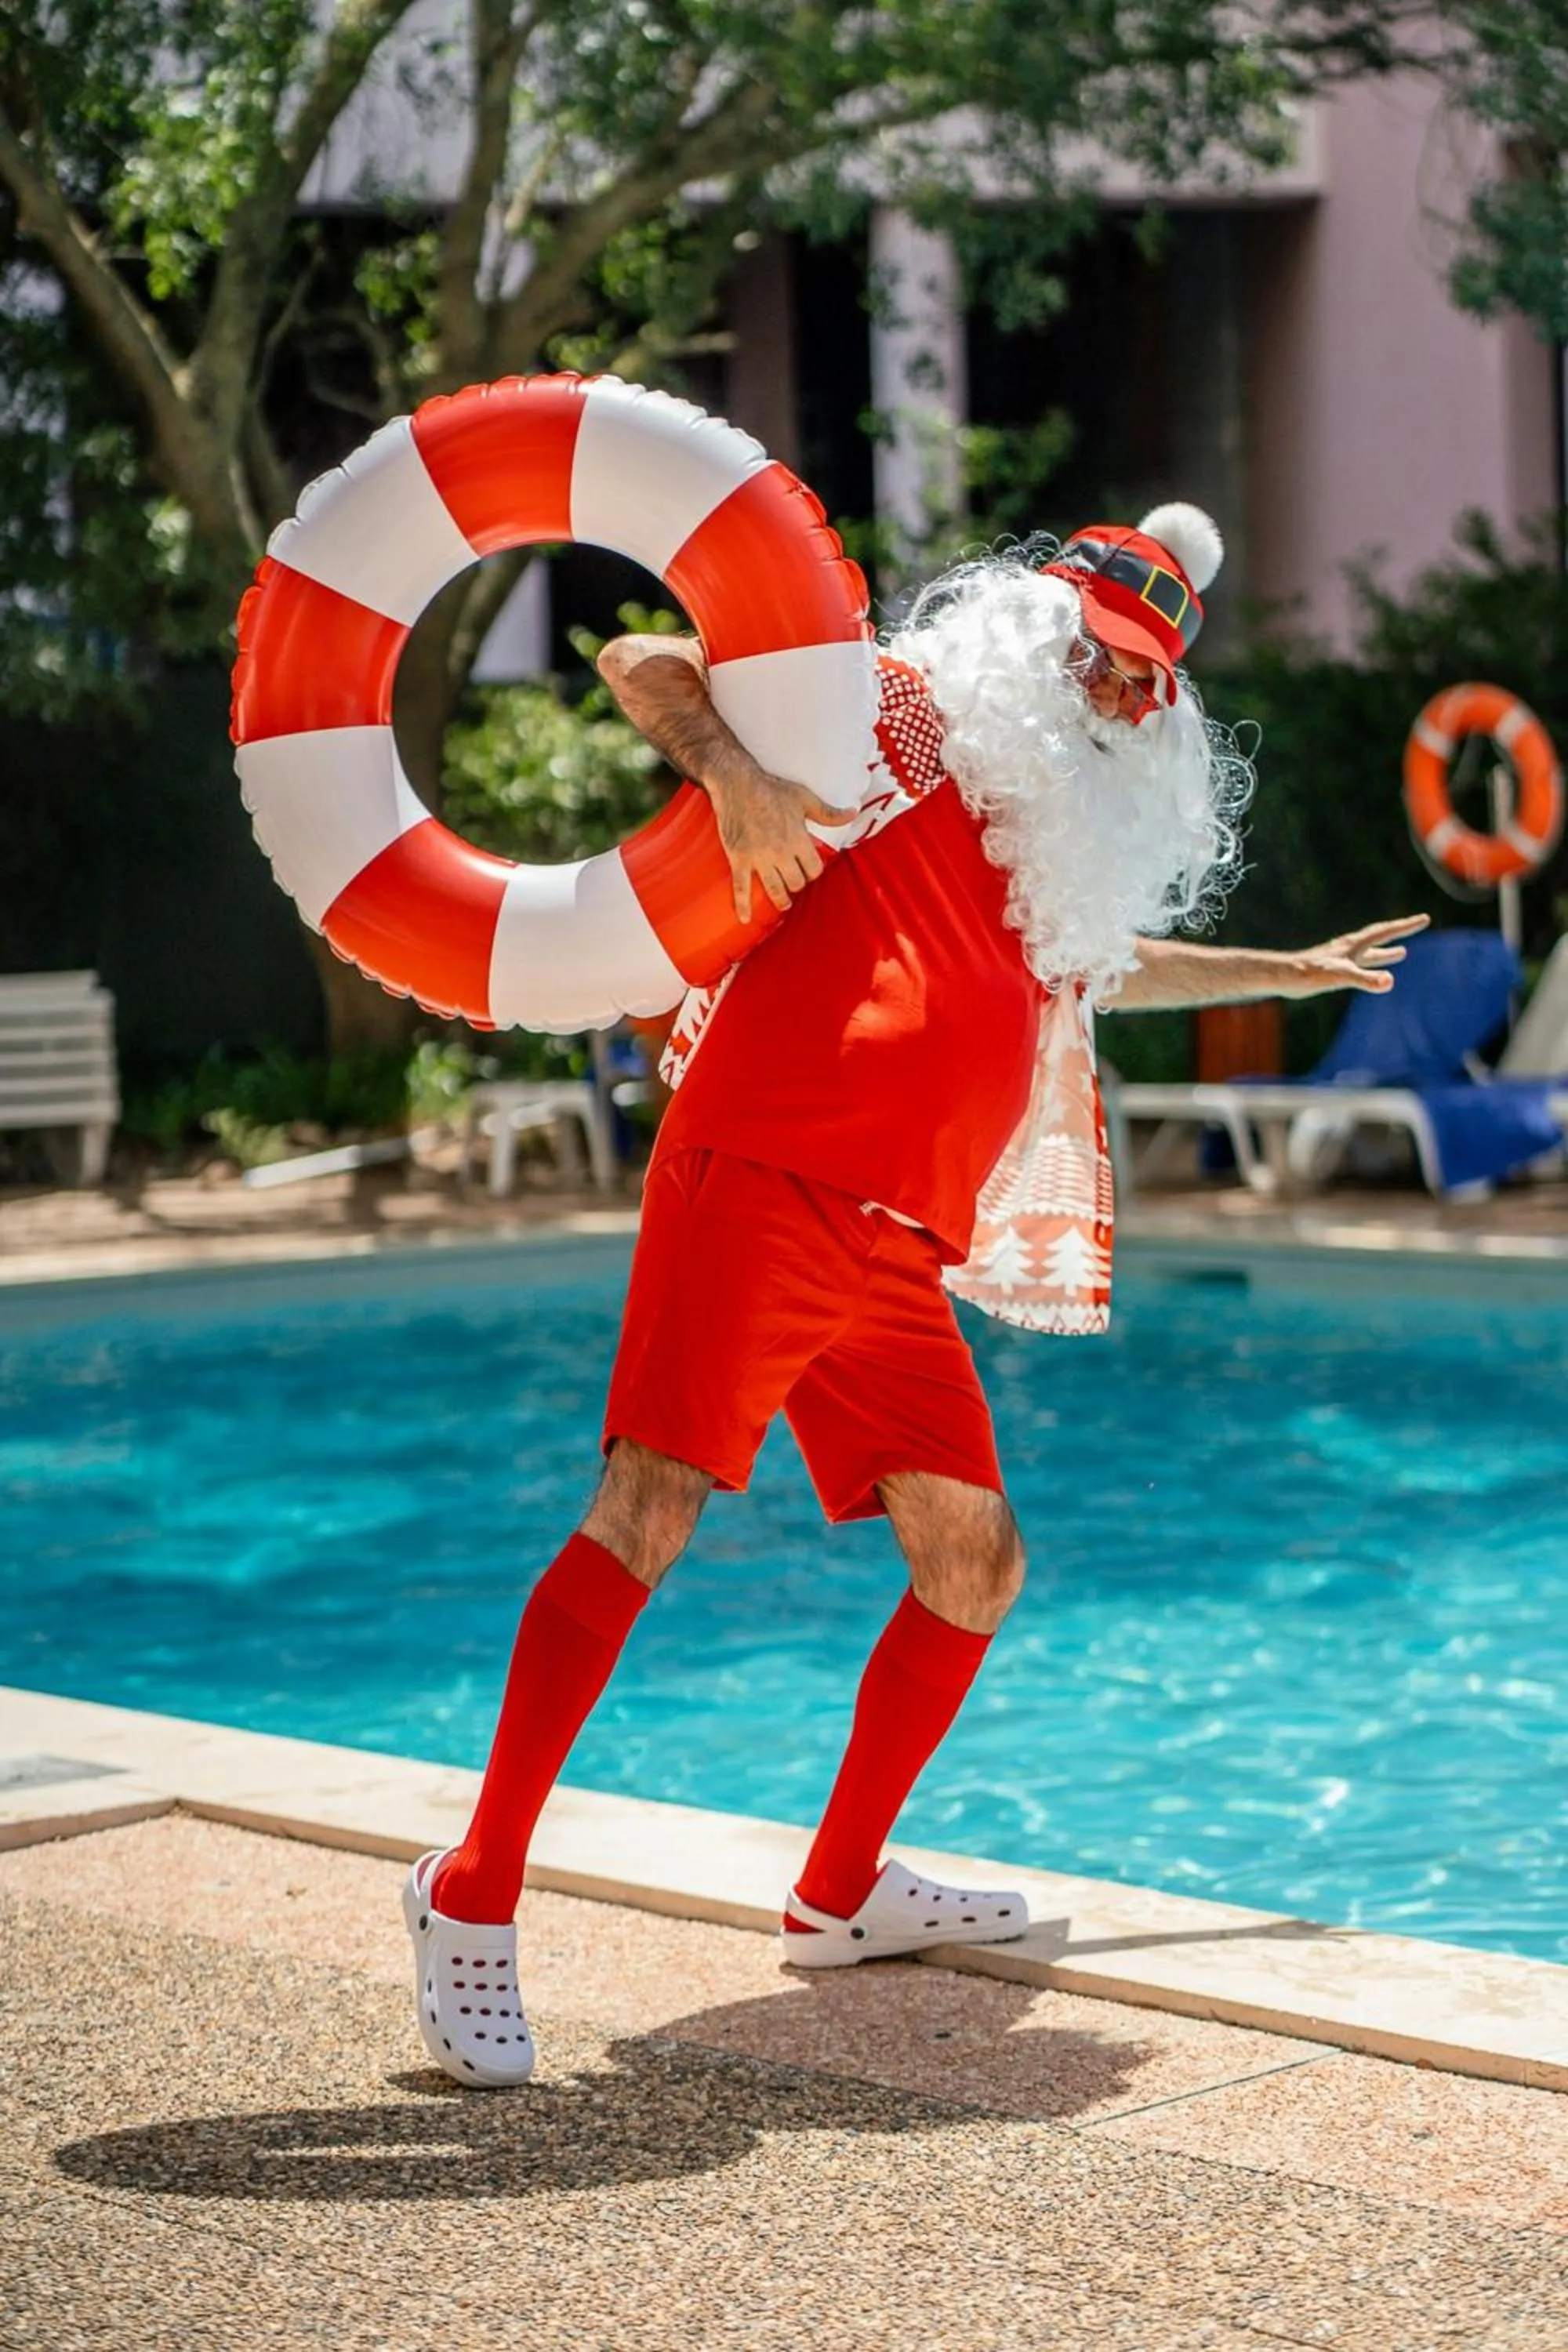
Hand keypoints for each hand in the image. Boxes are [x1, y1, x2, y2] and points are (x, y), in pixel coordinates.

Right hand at [710, 765, 856, 922]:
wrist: (737, 784)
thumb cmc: (772, 789)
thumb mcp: (805, 799)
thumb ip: (829, 813)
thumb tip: (853, 812)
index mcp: (798, 840)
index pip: (814, 869)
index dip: (813, 871)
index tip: (809, 868)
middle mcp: (781, 853)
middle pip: (796, 882)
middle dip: (798, 882)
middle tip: (795, 881)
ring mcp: (759, 858)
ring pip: (775, 890)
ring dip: (781, 899)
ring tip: (783, 903)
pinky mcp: (739, 859)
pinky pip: (741, 888)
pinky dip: (743, 905)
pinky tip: (746, 918)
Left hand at [1286, 912, 1429, 996]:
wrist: (1285, 976)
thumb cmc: (1312, 975)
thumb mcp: (1342, 977)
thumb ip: (1366, 980)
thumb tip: (1389, 982)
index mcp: (1355, 945)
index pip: (1386, 932)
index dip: (1406, 926)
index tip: (1425, 918)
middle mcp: (1350, 948)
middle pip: (1381, 936)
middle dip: (1400, 932)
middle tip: (1418, 924)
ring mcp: (1341, 957)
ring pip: (1370, 951)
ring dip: (1387, 951)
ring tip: (1403, 953)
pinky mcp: (1333, 968)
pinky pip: (1358, 963)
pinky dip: (1369, 964)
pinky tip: (1369, 971)